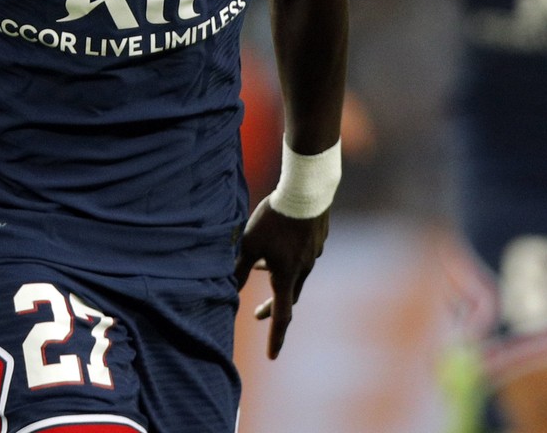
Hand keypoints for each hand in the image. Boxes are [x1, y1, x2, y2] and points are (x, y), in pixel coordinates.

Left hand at [234, 196, 329, 359]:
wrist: (307, 191)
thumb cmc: (275, 219)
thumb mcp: (249, 244)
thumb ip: (239, 269)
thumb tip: (228, 291)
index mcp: (287, 276)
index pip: (282, 315)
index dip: (275, 338)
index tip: (272, 356)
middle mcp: (304, 269)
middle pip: (288, 296)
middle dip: (273, 307)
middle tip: (257, 313)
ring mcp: (314, 254)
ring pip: (295, 273)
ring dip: (277, 277)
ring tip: (258, 268)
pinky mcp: (317, 239)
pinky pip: (301, 256)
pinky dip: (287, 259)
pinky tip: (277, 243)